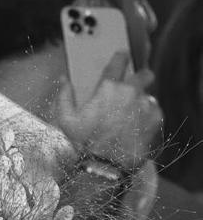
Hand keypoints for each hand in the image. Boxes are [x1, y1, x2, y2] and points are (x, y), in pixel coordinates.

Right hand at [55, 53, 161, 171]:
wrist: (106, 165)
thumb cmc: (84, 143)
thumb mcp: (66, 119)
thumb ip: (64, 96)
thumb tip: (63, 79)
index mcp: (108, 88)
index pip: (118, 63)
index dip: (121, 56)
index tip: (123, 54)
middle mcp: (130, 92)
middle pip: (144, 75)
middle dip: (142, 77)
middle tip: (137, 83)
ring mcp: (145, 105)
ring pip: (149, 96)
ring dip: (142, 101)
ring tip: (134, 114)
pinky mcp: (156, 119)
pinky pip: (155, 111)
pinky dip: (149, 116)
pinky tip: (138, 126)